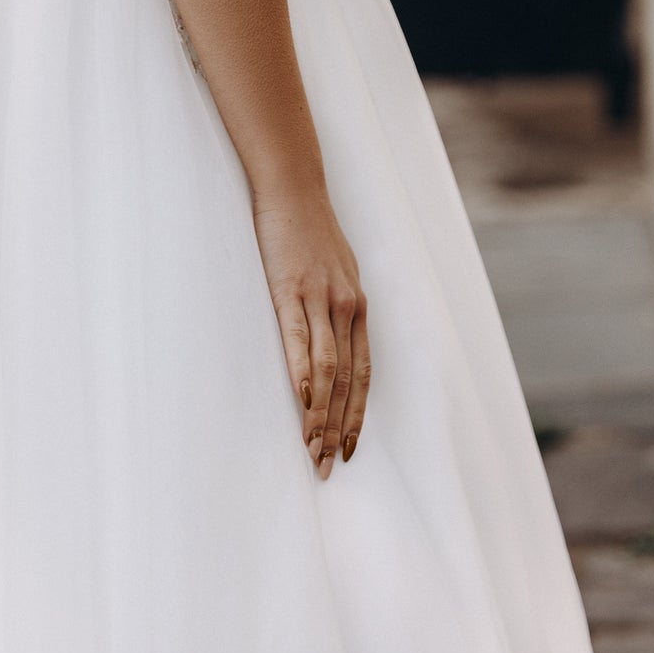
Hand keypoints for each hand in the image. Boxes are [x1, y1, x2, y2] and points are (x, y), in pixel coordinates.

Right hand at [251, 175, 369, 479]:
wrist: (292, 186)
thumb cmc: (308, 227)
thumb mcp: (334, 267)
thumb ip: (334, 303)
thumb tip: (330, 334)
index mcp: (357, 305)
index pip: (363, 373)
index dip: (357, 414)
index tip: (350, 448)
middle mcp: (346, 307)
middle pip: (348, 381)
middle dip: (340, 428)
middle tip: (329, 466)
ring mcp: (320, 298)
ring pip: (327, 370)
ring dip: (321, 414)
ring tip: (312, 449)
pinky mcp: (290, 289)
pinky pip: (299, 340)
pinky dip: (302, 374)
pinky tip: (301, 401)